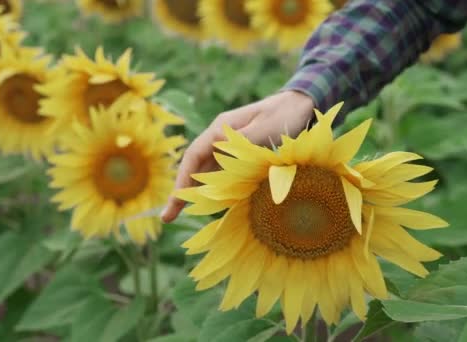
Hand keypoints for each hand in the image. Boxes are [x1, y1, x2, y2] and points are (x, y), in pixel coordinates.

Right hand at [160, 90, 314, 222]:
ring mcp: (228, 145)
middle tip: (167, 217)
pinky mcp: (239, 154)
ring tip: (178, 214)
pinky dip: (212, 189)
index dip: (182, 179)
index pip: (194, 156)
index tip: (174, 200)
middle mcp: (219, 137)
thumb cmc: (283, 115)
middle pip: (194, 167)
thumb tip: (219, 159)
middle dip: (181, 191)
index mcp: (220, 129)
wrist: (299, 103)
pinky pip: (220, 174)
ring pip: (205, 172)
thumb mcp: (264, 130)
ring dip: (194, 192)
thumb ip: (242, 145)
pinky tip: (209, 204)